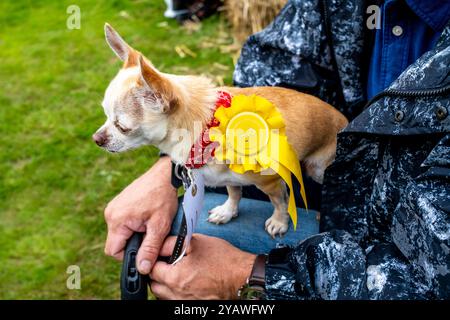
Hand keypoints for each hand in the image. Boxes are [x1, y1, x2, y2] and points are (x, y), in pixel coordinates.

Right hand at [104, 157, 177, 273]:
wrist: (165, 175)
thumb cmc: (163, 197)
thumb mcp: (160, 226)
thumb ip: (150, 249)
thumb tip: (142, 268)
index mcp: (117, 220)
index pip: (113, 251)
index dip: (129, 256)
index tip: (145, 249)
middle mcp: (110, 213)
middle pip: (117, 242)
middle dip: (134, 243)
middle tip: (151, 234)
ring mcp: (114, 207)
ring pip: (121, 233)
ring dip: (135, 233)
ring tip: (151, 223)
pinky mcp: (119, 203)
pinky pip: (123, 222)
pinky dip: (134, 225)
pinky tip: (147, 216)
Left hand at [150, 234, 255, 298]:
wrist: (242, 276)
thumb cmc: (223, 260)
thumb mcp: (195, 242)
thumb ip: (171, 243)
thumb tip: (159, 246)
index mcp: (175, 278)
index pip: (152, 270)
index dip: (155, 259)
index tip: (161, 255)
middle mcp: (178, 294)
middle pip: (155, 285)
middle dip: (158, 274)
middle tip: (168, 263)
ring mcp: (186, 302)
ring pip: (164, 295)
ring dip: (166, 284)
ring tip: (178, 272)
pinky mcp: (193, 306)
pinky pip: (176, 300)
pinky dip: (177, 292)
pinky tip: (187, 282)